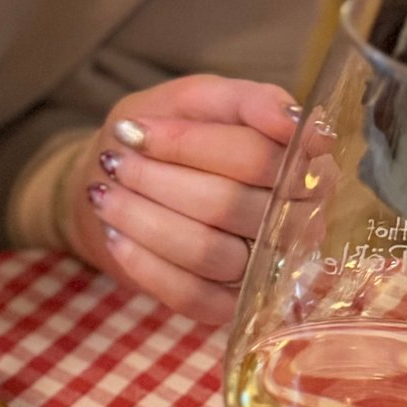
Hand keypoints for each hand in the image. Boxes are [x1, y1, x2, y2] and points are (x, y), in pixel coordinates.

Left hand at [66, 75, 300, 323]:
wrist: (125, 181)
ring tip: (105, 194)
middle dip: (157, 180)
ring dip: (143, 220)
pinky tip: (115, 235)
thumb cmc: (169, 133)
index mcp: (302, 164)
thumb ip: (245, 99)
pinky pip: (191, 296)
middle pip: (228, 205)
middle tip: (114, 162)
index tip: (134, 131)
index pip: (256, 158)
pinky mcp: (228, 307)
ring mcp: (264, 271)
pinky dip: (144, 264)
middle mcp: (297, 222)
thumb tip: (292, 120)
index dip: (186, 144)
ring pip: (207, 253)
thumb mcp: (197, 100)